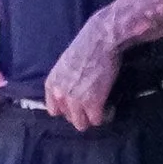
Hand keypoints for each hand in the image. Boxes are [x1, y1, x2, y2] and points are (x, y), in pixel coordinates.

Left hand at [43, 8, 123, 131]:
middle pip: (68, 118)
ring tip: (101, 108)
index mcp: (51, 85)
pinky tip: (110, 107)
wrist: (101, 39)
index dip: (67, 109)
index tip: (78, 105)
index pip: (54, 110)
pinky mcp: (92, 103)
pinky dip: (105, 116)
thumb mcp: (65, 65)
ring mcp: (75, 101)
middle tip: (92, 105)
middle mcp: (60, 95)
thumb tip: (70, 94)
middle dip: (81, 114)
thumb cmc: (86, 47)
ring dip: (92, 118)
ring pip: (81, 124)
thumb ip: (64, 82)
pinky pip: (97, 120)